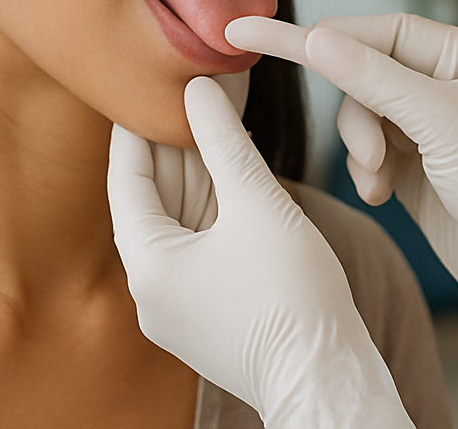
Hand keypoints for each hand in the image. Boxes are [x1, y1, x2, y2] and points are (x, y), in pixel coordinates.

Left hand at [107, 76, 413, 428]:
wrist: (329, 379)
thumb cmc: (293, 297)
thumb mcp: (258, 204)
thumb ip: (224, 142)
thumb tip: (198, 88)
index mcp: (148, 267)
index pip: (128, 178)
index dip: (138, 125)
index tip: (142, 79)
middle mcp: (153, 289)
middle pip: (157, 196)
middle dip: (177, 139)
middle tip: (185, 83)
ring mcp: (182, 302)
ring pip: (184, 217)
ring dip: (200, 166)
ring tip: (213, 108)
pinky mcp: (211, 307)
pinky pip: (205, 239)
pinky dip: (217, 199)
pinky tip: (233, 159)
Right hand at [227, 13, 457, 389]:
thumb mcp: (438, 122)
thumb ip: (370, 78)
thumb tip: (314, 36)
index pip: (386, 30)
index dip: (328, 35)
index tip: (261, 31)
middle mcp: (455, 86)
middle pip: (368, 73)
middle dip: (359, 113)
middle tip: (369, 155)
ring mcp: (436, 128)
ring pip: (364, 115)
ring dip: (361, 147)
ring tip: (378, 180)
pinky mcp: (420, 169)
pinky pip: (370, 152)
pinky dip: (367, 171)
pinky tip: (380, 196)